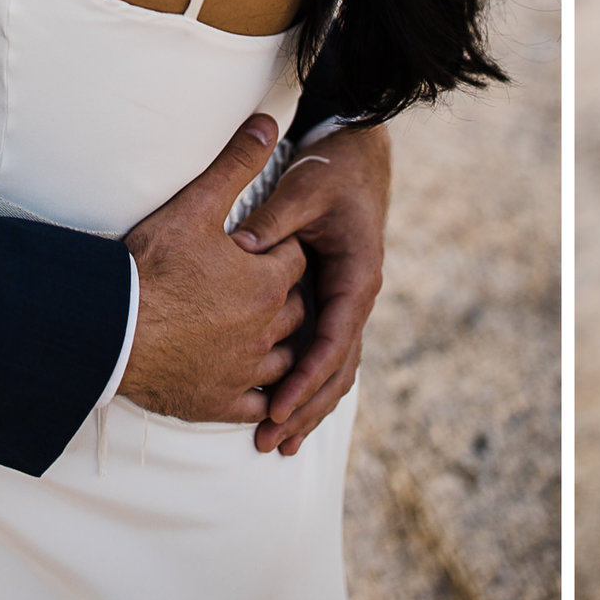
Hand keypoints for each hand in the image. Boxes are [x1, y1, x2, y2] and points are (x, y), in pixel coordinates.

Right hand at [118, 116, 308, 422]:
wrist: (105, 329)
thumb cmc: (149, 267)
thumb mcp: (196, 206)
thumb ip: (237, 162)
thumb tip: (268, 122)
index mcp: (266, 284)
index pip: (295, 260)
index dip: (281, 250)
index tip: (266, 246)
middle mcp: (264, 331)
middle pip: (296, 310)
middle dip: (284, 295)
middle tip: (264, 284)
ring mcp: (243, 371)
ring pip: (284, 358)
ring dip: (279, 343)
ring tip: (263, 329)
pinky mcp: (218, 403)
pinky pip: (256, 404)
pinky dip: (261, 395)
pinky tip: (253, 385)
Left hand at [231, 125, 390, 455]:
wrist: (357, 156)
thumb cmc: (330, 170)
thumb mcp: (303, 189)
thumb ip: (275, 218)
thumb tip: (242, 246)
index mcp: (356, 276)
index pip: (333, 341)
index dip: (305, 378)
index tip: (276, 408)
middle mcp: (357, 298)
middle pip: (338, 370)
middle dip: (305, 408)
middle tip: (270, 442)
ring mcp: (347, 303)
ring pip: (336, 370)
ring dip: (309, 407)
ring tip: (276, 443)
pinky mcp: (333, 302)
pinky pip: (325, 354)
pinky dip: (310, 386)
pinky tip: (286, 413)